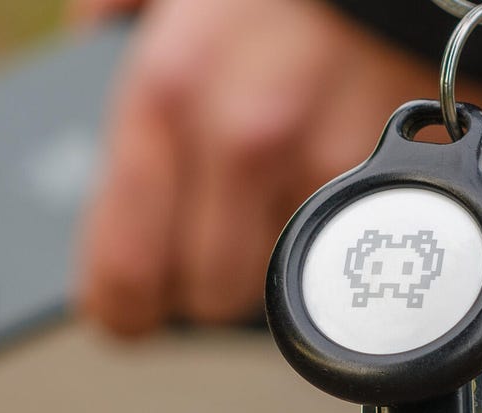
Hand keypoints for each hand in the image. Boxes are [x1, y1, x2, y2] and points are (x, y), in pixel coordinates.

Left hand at [70, 0, 481, 337]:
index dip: (123, 308)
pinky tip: (330, 186)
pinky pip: (346, 251)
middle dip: (205, 283)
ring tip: (277, 200)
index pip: (125, 267)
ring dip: (276, 260)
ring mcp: (326, 165)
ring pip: (285, 284)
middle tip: (210, 247)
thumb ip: (117, 10)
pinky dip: (335, 236)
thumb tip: (88, 35)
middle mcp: (243, 141)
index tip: (127, 312)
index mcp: (169, 91)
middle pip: (209, 295)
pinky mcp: (394, 177)